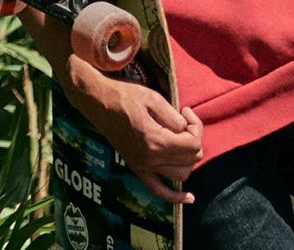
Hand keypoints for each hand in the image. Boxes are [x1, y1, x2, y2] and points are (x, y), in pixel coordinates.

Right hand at [72, 60, 203, 204]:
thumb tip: (186, 129)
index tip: (186, 112)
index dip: (196, 127)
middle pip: (190, 159)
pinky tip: (189, 198)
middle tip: (183, 122)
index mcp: (155, 140)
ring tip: (181, 141)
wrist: (97, 101)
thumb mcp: (153, 98)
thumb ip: (174, 117)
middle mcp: (150, 158)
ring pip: (181, 174)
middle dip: (194, 140)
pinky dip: (174, 197)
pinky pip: (158, 190)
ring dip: (188, 160)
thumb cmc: (124, 96)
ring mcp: (142, 165)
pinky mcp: (136, 167)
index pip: (193, 144)